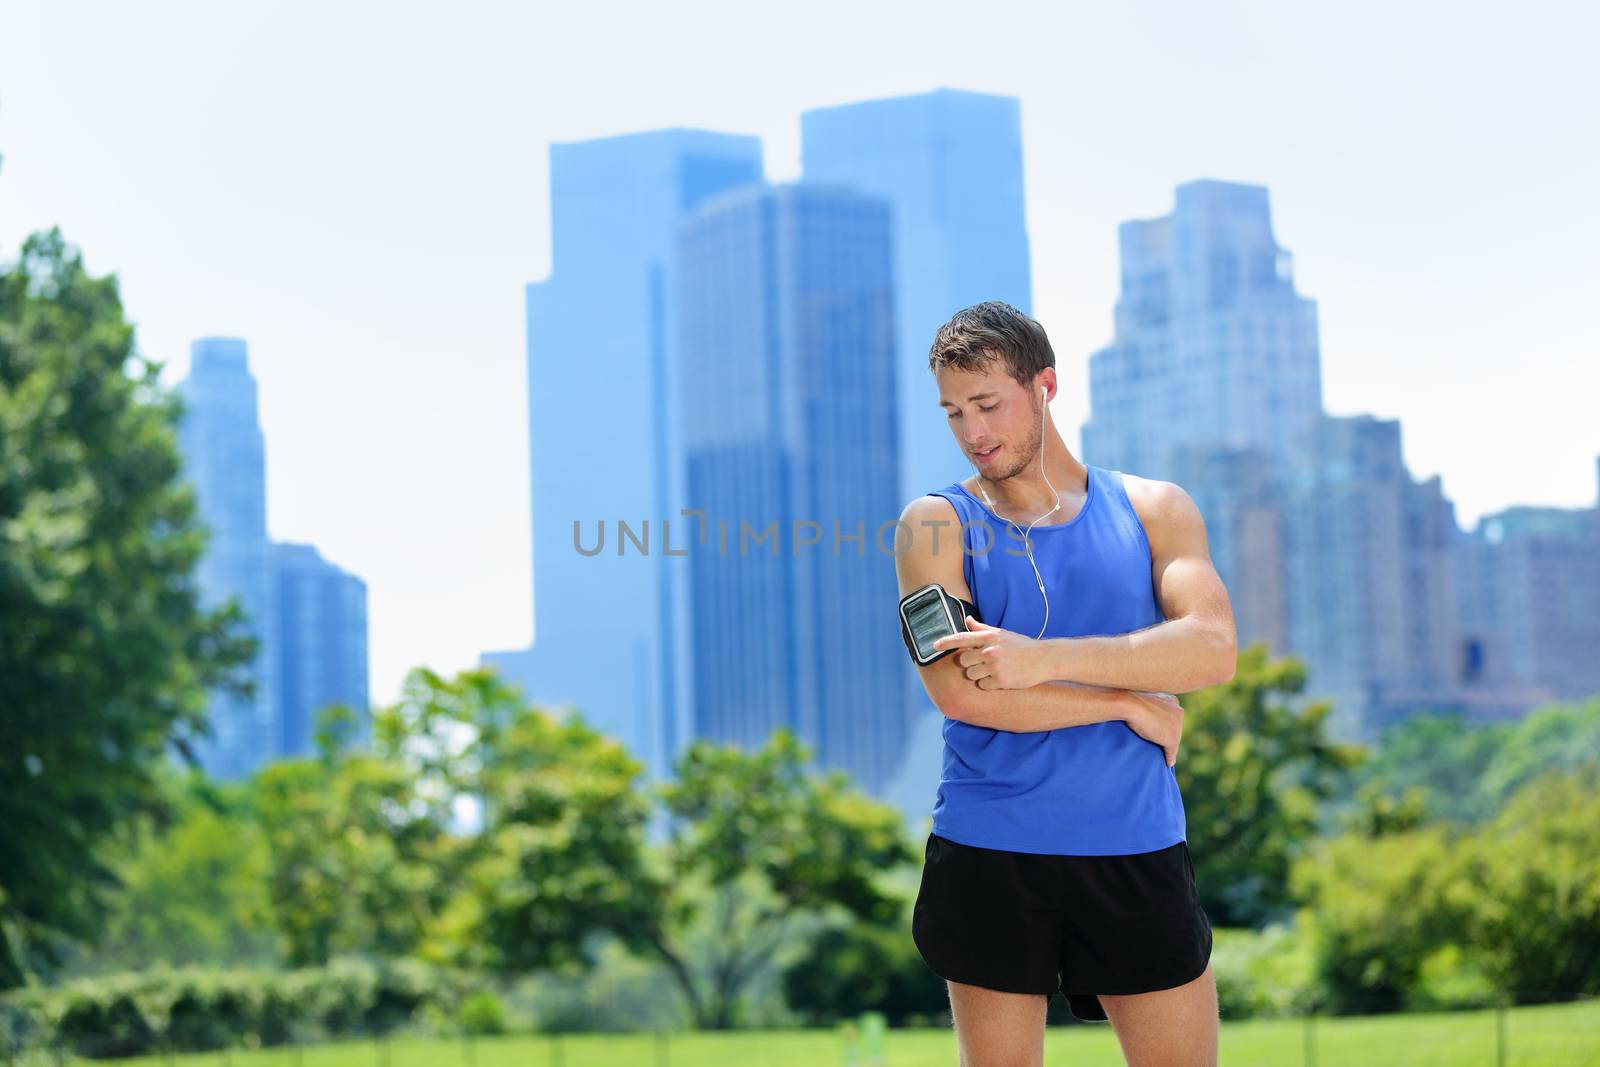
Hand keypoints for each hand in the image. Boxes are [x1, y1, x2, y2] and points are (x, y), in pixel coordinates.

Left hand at [930, 616, 1052, 689]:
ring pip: (971, 675)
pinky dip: (988, 684)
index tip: (933, 646)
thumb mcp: (1002, 634)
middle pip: (963, 660)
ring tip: (993, 670)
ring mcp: (995, 667)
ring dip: (978, 675)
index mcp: (990, 637)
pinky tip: (1000, 678)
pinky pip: (982, 685)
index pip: (961, 638)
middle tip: (982, 662)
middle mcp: (990, 651)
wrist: (1044, 659)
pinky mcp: (1001, 681)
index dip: (945, 642)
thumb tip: (968, 620)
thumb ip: (983, 629)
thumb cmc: (1022, 646)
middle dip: (968, 663)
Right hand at [1123, 690, 1184, 766]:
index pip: (1171, 716)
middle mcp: (1178, 712)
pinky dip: (1169, 758)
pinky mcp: (1171, 739)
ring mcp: (1176, 726)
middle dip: (1168, 734)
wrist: (1129, 705)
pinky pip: (1171, 751)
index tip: (1158, 728)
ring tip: (1163, 753)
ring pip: (1174, 739)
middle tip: (1158, 740)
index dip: (1164, 723)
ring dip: (1169, 747)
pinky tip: (1168, 763)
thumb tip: (1146, 714)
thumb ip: (1150, 706)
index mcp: (1173, 700)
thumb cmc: (1130, 700)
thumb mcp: (1143, 701)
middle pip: (1175, 728)